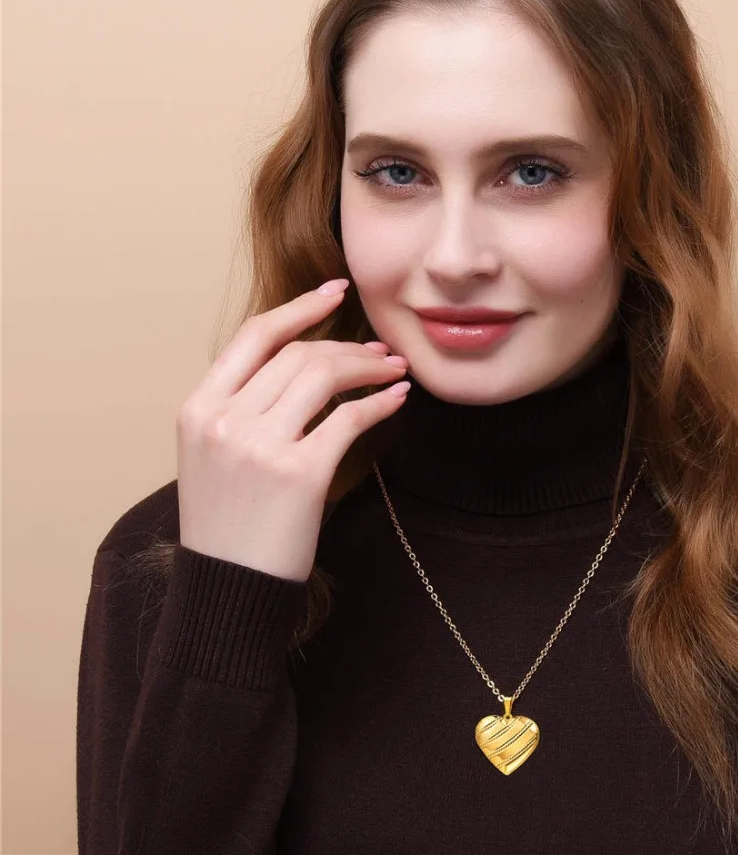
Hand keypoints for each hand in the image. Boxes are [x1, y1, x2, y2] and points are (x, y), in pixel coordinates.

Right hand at [175, 279, 408, 580]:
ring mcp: (258, 446)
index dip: (299, 308)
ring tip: (394, 371)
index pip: (254, 337)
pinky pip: (349, 418)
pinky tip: (396, 400)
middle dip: (348, 347)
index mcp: (197, 409)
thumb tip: (304, 363)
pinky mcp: (299, 474)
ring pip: (324, 376)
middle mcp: (222, 420)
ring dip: (368, 368)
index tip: (335, 292)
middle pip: (298, 354)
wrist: (227, 589)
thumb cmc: (228, 524)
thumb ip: (243, 406)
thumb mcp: (212, 455)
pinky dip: (379, 404)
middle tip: (382, 353)